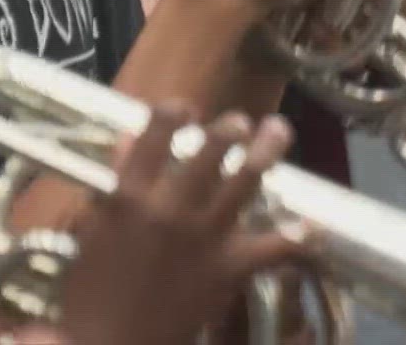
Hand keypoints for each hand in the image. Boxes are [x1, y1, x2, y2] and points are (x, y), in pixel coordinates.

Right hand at [59, 103, 299, 344]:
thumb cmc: (90, 295)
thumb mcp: (92, 231)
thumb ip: (116, 181)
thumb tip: (128, 135)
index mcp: (130, 197)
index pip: (155, 134)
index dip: (174, 112)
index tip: (186, 109)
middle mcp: (171, 208)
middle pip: (212, 148)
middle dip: (231, 127)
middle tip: (239, 124)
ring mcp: (205, 235)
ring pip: (248, 177)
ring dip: (268, 148)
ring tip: (277, 131)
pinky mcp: (231, 267)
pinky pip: (277, 245)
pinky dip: (300, 235)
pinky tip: (314, 225)